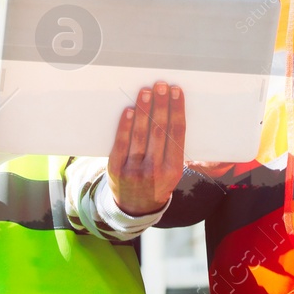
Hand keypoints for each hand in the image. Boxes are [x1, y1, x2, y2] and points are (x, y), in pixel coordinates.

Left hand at [107, 82, 185, 216]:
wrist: (135, 208)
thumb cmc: (158, 182)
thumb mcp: (173, 172)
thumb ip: (174, 149)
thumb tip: (174, 112)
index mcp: (173, 170)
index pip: (177, 133)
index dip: (177, 110)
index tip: (177, 91)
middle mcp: (154, 171)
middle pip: (159, 130)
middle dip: (161, 105)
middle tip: (161, 85)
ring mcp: (134, 170)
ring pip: (140, 134)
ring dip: (144, 109)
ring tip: (146, 91)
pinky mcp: (115, 169)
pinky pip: (121, 143)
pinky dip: (125, 126)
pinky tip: (129, 110)